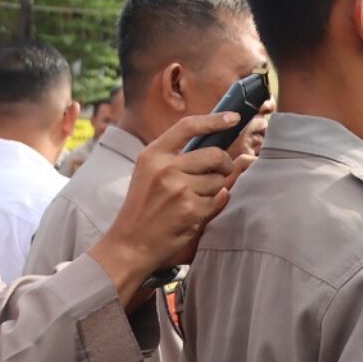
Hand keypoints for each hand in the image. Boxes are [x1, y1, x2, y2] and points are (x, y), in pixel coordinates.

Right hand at [88, 111, 239, 307]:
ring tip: (193, 199)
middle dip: (224, 164)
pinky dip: (211, 206)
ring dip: (214, 189)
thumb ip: (177, 156)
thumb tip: (217, 145)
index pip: (187, 126)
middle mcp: (165, 167)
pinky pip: (216, 200)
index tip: (233, 118)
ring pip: (218, 180)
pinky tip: (193, 213)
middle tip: (221, 171)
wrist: (129, 243)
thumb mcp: (149, 172)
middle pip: (214, 154)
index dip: (214, 120)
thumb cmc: (142, 206)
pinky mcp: (190, 209)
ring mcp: (178, 188)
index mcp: (152, 154)